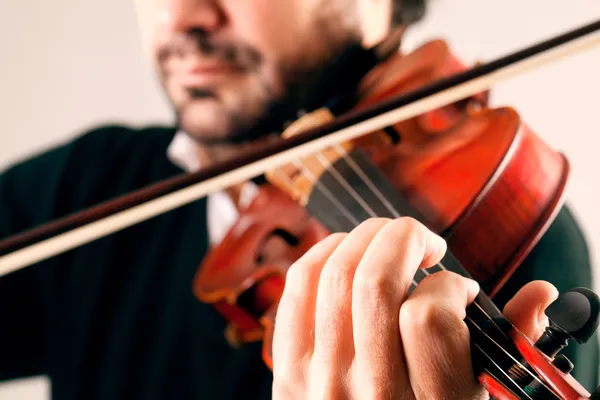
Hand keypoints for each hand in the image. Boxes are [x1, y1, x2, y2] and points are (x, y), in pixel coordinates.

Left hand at [271, 217, 557, 398]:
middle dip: (403, 237)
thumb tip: (539, 294)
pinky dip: (324, 253)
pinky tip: (348, 253)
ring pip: (333, 275)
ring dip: (365, 238)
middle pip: (374, 281)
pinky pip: (297, 287)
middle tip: (422, 243)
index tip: (456, 290)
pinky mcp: (288, 368)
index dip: (448, 285)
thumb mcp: (476, 399)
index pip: (427, 315)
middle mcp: (370, 393)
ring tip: (386, 243)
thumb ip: (507, 347)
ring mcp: (320, 380)